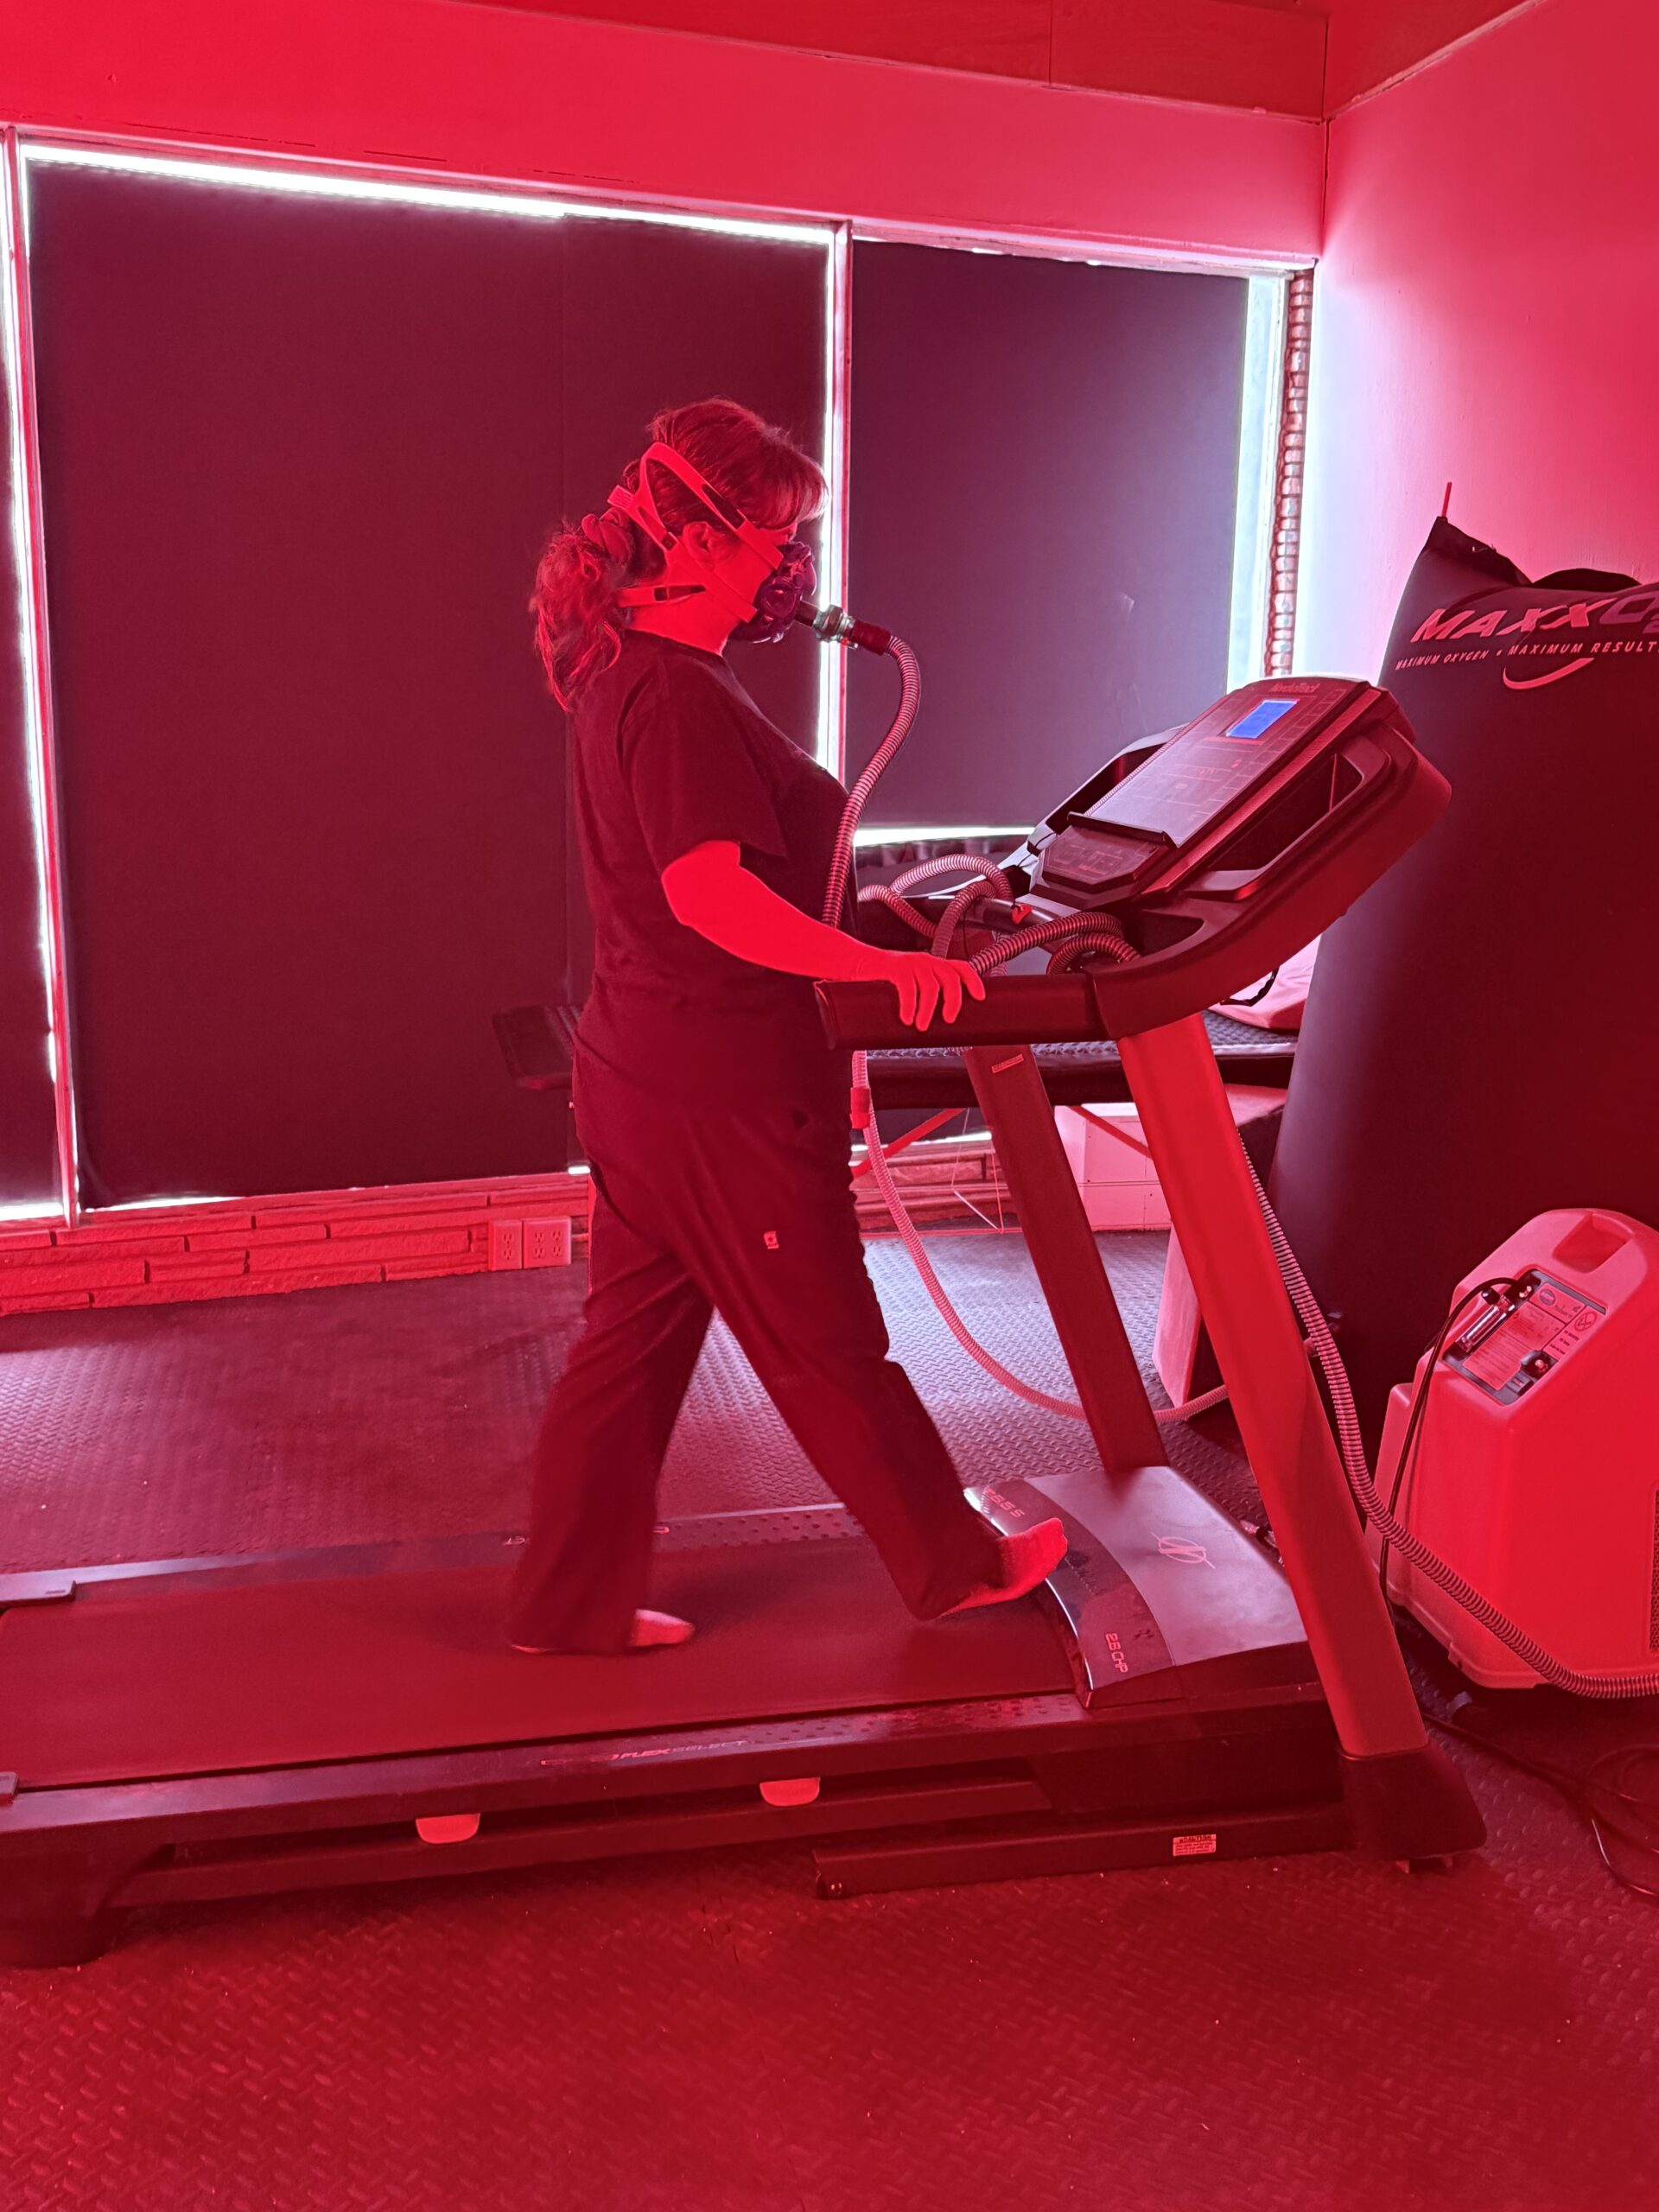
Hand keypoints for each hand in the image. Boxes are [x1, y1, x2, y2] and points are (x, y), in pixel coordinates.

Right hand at [853, 947, 986, 1030]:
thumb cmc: (881, 978)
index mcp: (933, 965)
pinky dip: (909, 1005)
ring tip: (921, 1025)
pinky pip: (908, 987)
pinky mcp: (895, 968)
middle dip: (953, 1001)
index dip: (973, 981)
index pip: (961, 968)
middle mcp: (925, 961)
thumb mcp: (908, 985)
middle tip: (948, 1019)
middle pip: (950, 979)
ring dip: (928, 1010)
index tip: (980, 997)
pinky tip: (906, 1018)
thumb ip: (922, 997)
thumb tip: (934, 1027)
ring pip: (930, 986)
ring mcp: (911, 963)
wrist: (855, 963)